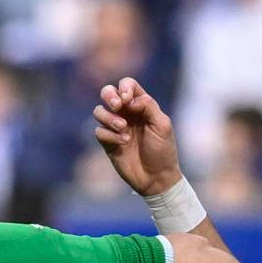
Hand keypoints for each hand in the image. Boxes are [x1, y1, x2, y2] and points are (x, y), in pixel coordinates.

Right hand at [92, 77, 182, 196]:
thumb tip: (130, 99)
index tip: (128, 99)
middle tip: (118, 106)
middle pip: (108, 93)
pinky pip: (99, 131)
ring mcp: (115, 128)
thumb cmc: (163, 150)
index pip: (128, 85)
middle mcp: (126, 113)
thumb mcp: (162, 125)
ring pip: (99, 111)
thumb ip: (148, 106)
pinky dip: (110, 135)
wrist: (156, 177)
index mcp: (141, 106)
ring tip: (123, 128)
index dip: (125, 87)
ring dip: (109, 117)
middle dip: (109, 95)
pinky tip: (123, 143)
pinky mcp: (108, 142)